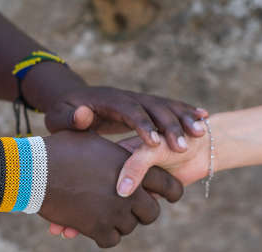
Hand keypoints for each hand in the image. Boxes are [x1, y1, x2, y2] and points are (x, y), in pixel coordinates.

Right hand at [40, 131, 182, 247]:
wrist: (35, 170)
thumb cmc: (60, 150)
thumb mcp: (89, 139)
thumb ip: (110, 145)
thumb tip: (115, 136)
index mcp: (132, 166)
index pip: (169, 185)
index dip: (171, 192)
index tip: (167, 196)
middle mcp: (129, 191)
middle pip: (152, 212)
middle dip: (143, 211)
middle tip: (130, 208)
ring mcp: (114, 211)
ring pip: (130, 227)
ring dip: (121, 222)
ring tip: (106, 212)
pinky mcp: (96, 227)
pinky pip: (111, 240)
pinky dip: (105, 235)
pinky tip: (95, 225)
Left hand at [44, 86, 207, 150]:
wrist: (71, 97)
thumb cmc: (63, 113)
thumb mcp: (58, 117)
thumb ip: (68, 118)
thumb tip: (83, 114)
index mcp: (107, 100)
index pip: (128, 109)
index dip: (142, 124)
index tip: (154, 143)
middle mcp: (126, 96)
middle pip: (152, 106)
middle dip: (169, 124)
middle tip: (183, 145)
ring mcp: (137, 98)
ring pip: (164, 105)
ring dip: (182, 117)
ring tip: (201, 132)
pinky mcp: (144, 104)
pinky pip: (167, 105)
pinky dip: (185, 110)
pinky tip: (203, 117)